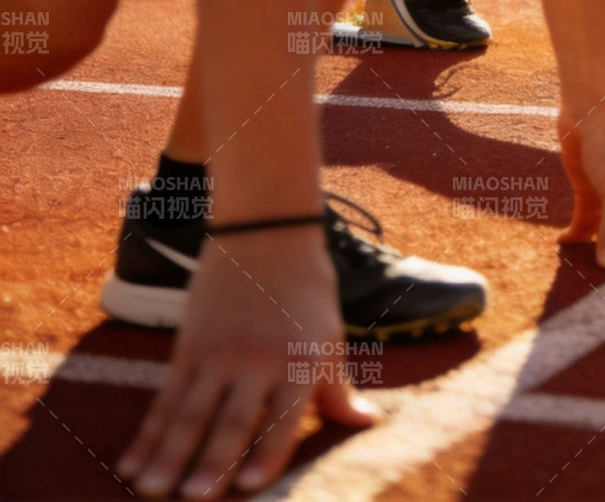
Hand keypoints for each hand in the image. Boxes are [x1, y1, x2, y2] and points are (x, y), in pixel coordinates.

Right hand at [116, 226, 378, 498]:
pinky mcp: (189, 345)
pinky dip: (147, 432)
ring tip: (150, 489)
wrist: (267, 234)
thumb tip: (369, 423)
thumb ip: (338, 389)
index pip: (284, 412)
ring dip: (168, 453)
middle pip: (232, 416)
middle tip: (193, 498)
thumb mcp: (330, 336)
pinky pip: (165, 397)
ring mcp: (220, 352)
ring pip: (191, 411)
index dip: (267, 451)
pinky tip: (130, 461)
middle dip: (211, 461)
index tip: (250, 486)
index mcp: (301, 359)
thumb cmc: (307, 291)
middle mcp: (260, 359)